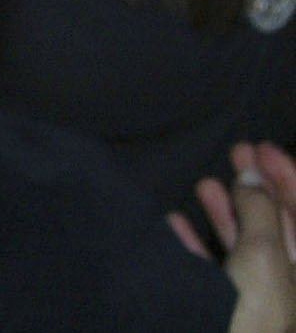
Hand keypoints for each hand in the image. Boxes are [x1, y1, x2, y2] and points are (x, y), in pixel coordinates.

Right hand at [170, 144, 295, 332]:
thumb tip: (251, 173)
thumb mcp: (263, 256)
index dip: (286, 177)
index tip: (260, 147)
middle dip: (256, 189)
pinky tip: (176, 225)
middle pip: (276, 227)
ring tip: (204, 182)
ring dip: (226, 212)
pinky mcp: (219, 310)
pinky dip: (196, 245)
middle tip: (236, 154)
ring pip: (244, 247)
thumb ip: (259, 210)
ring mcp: (254, 300)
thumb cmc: (252, 318)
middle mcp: (285, 285)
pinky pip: (211, 271)